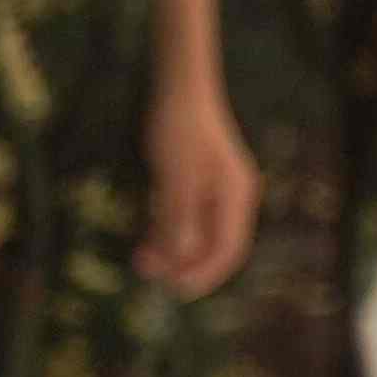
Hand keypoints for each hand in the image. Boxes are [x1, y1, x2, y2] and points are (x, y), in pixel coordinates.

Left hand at [148, 76, 258, 300]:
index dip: (204, 274)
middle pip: (213, 246)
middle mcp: (231, 197)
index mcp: (235, 196)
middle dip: (183, 265)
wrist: (178, 87)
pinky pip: (185, 219)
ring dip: (171, 251)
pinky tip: (146, 240)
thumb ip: (178, 218)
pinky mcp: (196, 183)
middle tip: (148, 275)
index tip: (175, 289)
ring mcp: (215, 190)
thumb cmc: (178, 127)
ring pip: (196, 234)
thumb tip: (178, 259)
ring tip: (140, 261)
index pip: (228, 249)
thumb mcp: (175, 175)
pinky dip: (167, 232)